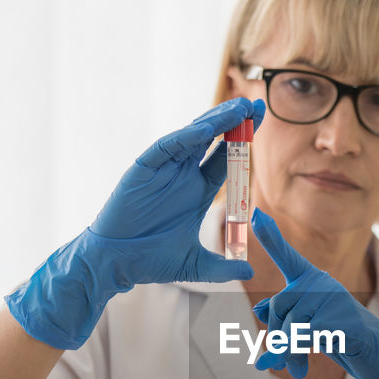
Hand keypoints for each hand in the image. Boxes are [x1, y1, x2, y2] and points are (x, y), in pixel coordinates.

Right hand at [5, 98, 263, 348]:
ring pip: (191, 138)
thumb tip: (249, 273)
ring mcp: (163, 170)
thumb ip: (223, 268)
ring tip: (237, 109)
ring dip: (213, 122)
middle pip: (213, 141)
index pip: (226, 159)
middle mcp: (183, 175)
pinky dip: (184, 138)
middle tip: (255, 106)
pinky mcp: (142, 170)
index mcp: (198, 191)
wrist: (116, 264)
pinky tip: (204, 130)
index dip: (243, 141)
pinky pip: (165, 148)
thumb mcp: (195, 264)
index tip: (261, 122)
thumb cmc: (151, 261)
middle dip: (233, 123)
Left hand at [249, 207, 378, 378]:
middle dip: (276, 337)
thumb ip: (286, 316)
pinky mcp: (345, 321)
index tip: (255, 215)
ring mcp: (336, 300)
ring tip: (296, 368)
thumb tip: (259, 310)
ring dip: (287, 354)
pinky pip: (305, 338)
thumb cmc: (342, 338)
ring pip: (289, 327)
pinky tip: (305, 367)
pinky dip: (297, 357)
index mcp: (313, 282)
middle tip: (281, 360)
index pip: (288, 257)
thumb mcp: (308, 326)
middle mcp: (324, 284)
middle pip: (277, 307)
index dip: (271, 237)